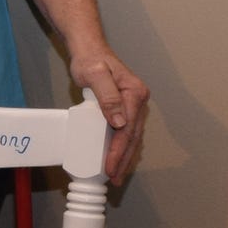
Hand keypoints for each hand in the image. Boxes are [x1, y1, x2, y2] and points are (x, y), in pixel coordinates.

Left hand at [71, 48, 151, 184]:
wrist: (89, 48)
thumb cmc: (90, 59)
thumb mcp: (94, 75)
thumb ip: (107, 96)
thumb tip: (119, 121)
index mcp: (135, 92)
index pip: (128, 129)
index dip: (119, 151)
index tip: (110, 167)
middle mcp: (138, 98)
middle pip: (133, 136)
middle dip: (124, 159)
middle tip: (115, 178)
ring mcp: (133, 103)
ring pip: (132, 136)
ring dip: (125, 156)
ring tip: (116, 175)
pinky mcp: (125, 106)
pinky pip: (126, 131)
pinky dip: (122, 146)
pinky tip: (116, 158)